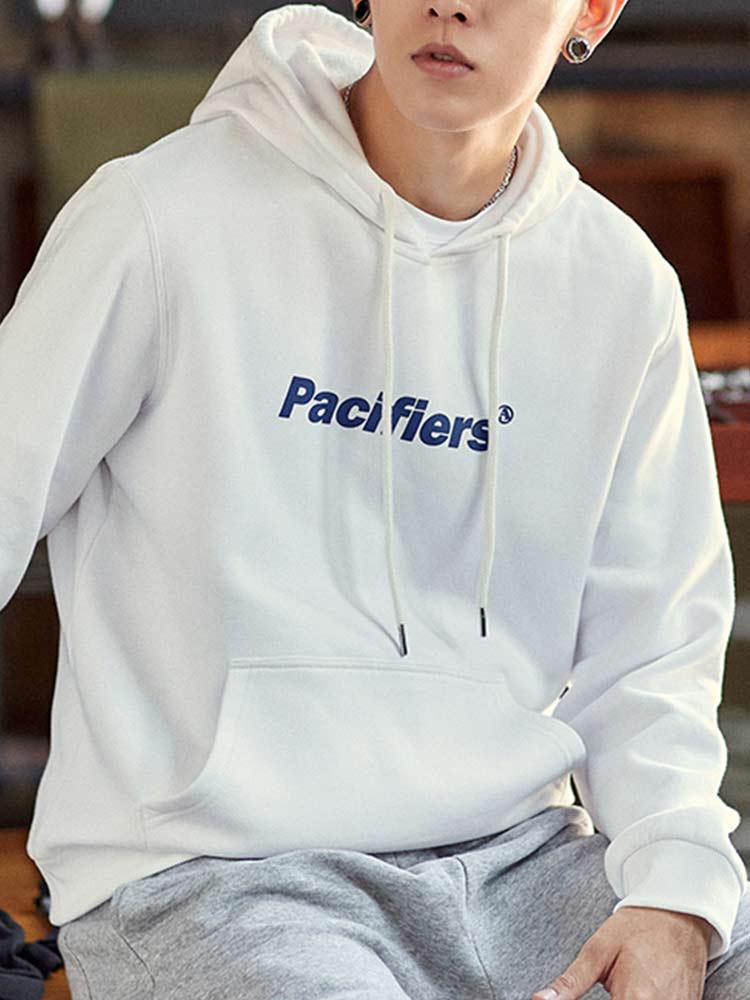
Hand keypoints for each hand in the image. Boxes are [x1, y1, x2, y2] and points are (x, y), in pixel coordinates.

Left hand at [531, 905, 712, 998]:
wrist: (679, 914)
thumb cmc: (638, 928)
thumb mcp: (597, 950)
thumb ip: (571, 983)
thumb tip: (540, 999)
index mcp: (634, 999)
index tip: (599, 994)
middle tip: (613, 986)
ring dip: (627, 998)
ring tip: (626, 984)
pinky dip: (647, 998)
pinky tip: (641, 987)